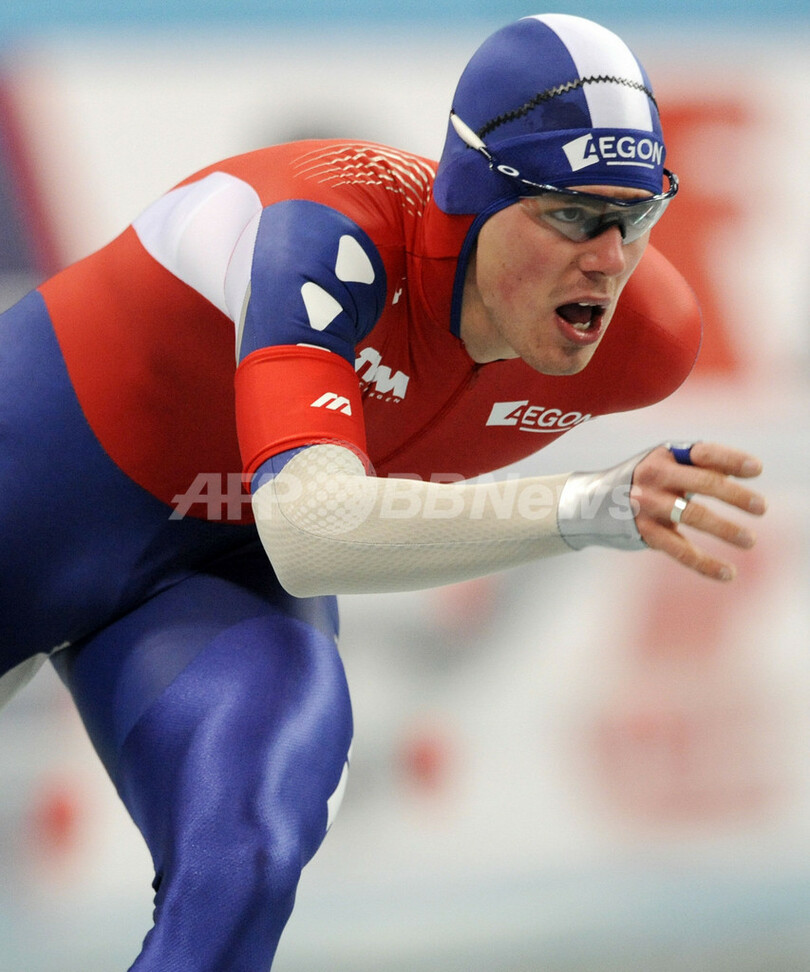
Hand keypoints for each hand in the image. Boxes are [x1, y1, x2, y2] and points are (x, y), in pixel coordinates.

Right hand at [630, 442, 766, 580]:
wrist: (590, 503)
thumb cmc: (642, 483)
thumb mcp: (665, 466)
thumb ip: (697, 468)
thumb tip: (743, 472)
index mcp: (665, 455)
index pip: (703, 453)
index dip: (731, 460)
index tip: (757, 470)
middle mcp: (654, 476)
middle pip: (703, 483)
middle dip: (736, 496)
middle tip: (762, 507)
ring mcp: (646, 504)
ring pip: (693, 515)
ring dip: (726, 529)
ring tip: (750, 540)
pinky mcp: (643, 531)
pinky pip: (679, 549)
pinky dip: (705, 563)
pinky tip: (728, 573)